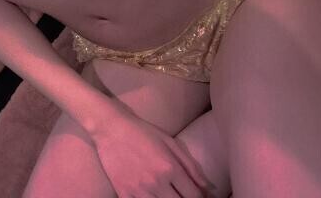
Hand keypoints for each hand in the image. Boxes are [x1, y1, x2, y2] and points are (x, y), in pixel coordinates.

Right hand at [90, 104, 207, 197]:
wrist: (110, 129)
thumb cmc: (142, 132)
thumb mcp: (170, 143)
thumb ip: (192, 166)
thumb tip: (209, 188)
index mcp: (170, 168)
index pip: (193, 196)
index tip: (198, 195)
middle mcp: (156, 182)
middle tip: (182, 193)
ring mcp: (138, 190)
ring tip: (166, 193)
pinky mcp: (123, 193)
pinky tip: (151, 195)